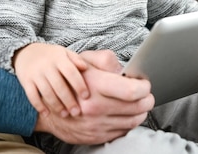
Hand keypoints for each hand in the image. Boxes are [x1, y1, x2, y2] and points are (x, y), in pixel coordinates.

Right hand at [14, 43, 89, 117]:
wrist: (25, 52)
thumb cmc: (51, 56)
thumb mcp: (64, 53)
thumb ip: (76, 59)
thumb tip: (85, 67)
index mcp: (58, 58)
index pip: (71, 72)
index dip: (79, 85)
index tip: (86, 96)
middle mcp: (46, 66)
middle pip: (59, 85)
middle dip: (69, 100)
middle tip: (76, 112)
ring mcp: (35, 74)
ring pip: (46, 92)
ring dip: (56, 105)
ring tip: (65, 114)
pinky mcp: (25, 81)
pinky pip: (32, 96)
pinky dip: (39, 106)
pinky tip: (47, 114)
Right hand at [34, 51, 153, 144]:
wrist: (50, 106)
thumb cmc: (69, 80)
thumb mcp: (84, 61)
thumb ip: (107, 60)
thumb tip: (126, 70)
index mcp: (95, 86)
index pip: (133, 91)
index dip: (144, 87)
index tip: (144, 83)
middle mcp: (96, 107)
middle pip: (138, 107)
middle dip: (147, 99)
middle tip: (146, 93)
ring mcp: (97, 124)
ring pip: (133, 121)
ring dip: (141, 111)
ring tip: (138, 103)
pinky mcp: (97, 136)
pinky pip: (123, 131)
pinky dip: (129, 122)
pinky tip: (125, 113)